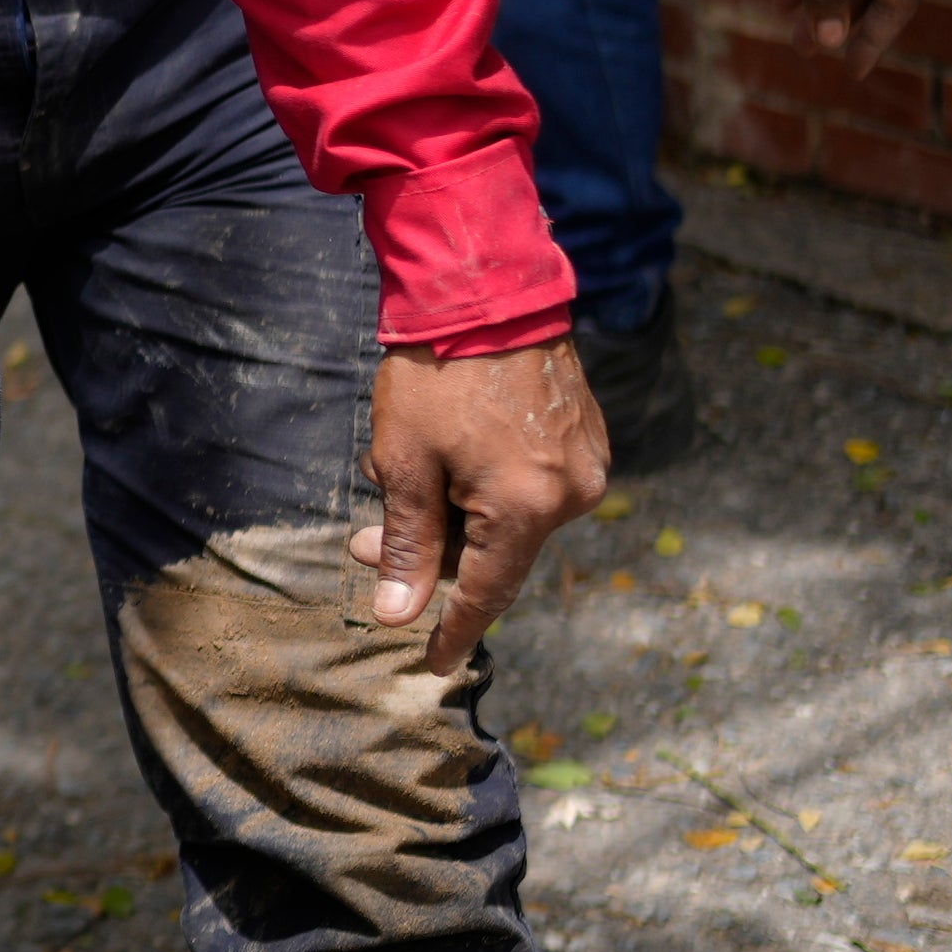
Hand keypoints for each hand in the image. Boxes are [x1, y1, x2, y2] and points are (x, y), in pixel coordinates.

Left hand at [352, 340, 609, 664]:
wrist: (487, 289)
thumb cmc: (435, 375)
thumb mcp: (405, 464)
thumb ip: (409, 545)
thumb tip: (399, 615)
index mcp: (528, 508)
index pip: (489, 592)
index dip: (454, 630)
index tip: (430, 662)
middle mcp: (573, 495)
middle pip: (495, 553)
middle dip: (426, 552)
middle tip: (364, 541)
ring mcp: (588, 465)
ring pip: (510, 519)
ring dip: (452, 514)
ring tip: (397, 477)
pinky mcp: (588, 440)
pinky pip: (530, 486)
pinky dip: (483, 487)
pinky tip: (442, 456)